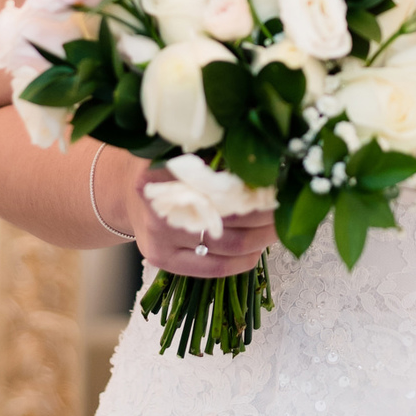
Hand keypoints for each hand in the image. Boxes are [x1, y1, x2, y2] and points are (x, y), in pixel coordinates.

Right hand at [123, 162, 277, 278]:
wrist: (126, 193)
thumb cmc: (167, 165)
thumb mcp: (181, 147)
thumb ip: (214, 149)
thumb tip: (265, 152)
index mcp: (163, 170)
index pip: (219, 181)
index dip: (254, 184)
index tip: (280, 181)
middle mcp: (159, 206)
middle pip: (228, 214)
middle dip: (266, 212)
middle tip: (289, 205)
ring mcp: (159, 237)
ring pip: (227, 244)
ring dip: (262, 237)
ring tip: (280, 227)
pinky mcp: (162, 260)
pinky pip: (212, 268)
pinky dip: (242, 261)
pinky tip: (258, 250)